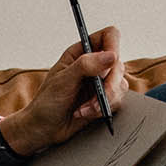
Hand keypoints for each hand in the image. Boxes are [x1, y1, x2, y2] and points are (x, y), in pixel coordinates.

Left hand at [2, 25, 130, 155]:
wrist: (44, 129)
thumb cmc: (47, 102)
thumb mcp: (63, 80)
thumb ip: (86, 65)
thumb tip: (111, 56)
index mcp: (81, 52)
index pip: (108, 37)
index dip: (113, 46)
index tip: (110, 62)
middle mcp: (94, 64)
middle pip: (118, 63)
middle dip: (109, 84)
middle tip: (98, 96)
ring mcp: (101, 82)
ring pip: (120, 84)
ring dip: (104, 101)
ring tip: (85, 109)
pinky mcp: (105, 99)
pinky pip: (117, 100)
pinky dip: (103, 109)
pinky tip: (85, 113)